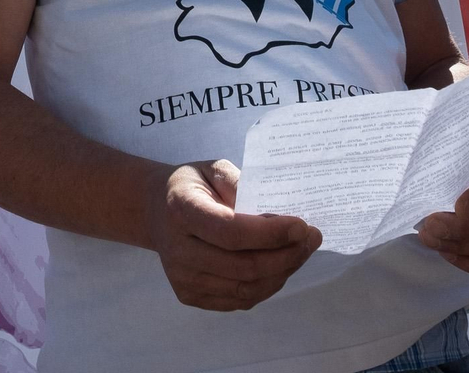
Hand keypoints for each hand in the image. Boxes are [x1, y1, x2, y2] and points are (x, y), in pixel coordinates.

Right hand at [143, 159, 320, 310]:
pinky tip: (279, 266)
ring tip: (300, 252)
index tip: (302, 226)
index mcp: (181, 210)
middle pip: (243, 266)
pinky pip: (239, 300)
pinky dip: (266, 286)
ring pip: (245, 289)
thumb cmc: (192, 185)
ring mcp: (182, 278)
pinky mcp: (189, 296)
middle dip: (286, 256)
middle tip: (311, 239)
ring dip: (281, 273)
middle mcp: (178, 249)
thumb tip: (278, 214)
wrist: (156, 210)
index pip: (231, 231)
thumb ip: (242, 185)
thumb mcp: (214, 169)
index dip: (270, 234)